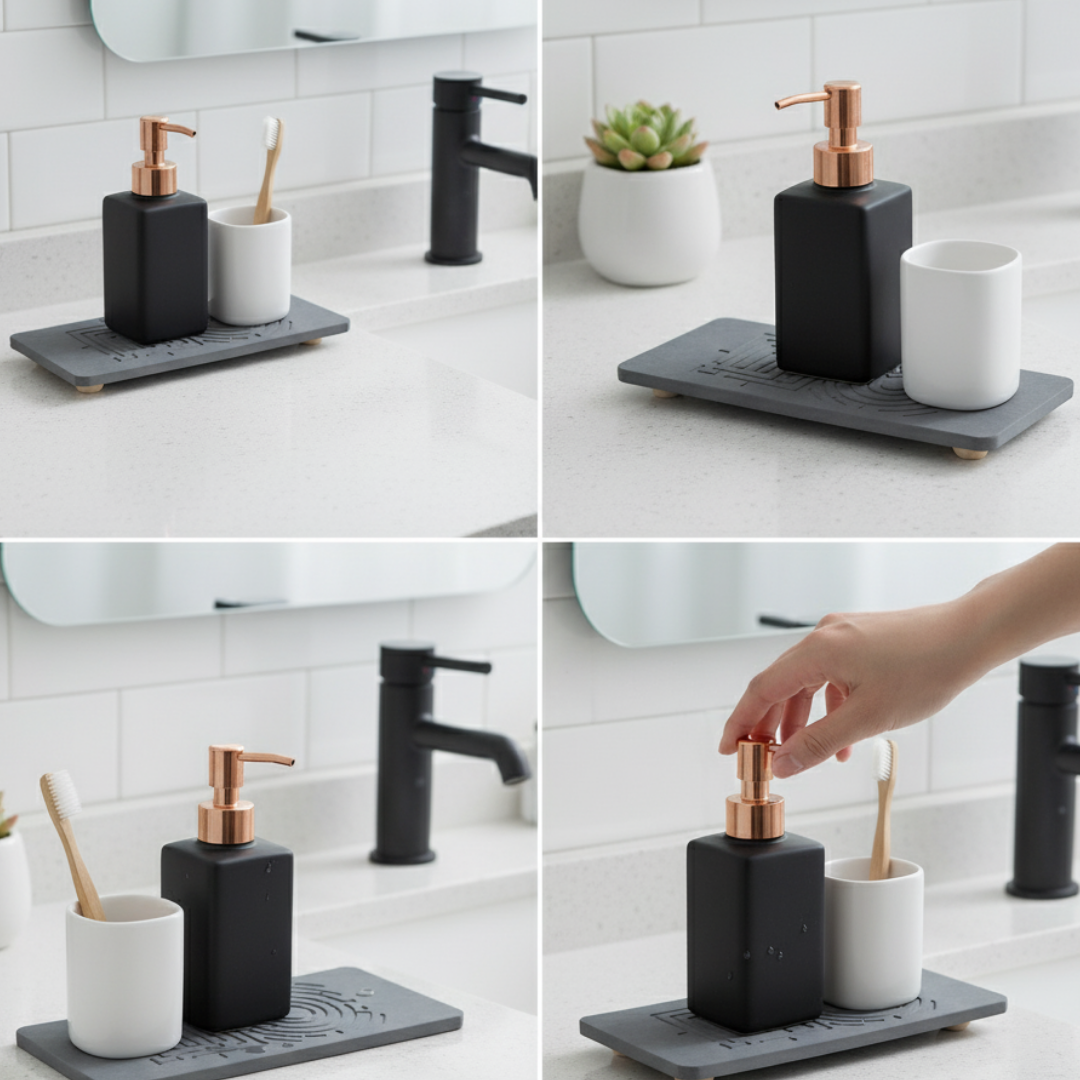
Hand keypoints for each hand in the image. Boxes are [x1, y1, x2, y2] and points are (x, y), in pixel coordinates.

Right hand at [720, 601, 984, 777]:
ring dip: (802, 719)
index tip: (727, 747)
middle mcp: (823, 636)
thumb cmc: (926, 668)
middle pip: (779, 685)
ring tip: (806, 753)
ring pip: (805, 682)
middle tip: (761, 757)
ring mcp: (842, 635)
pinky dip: (827, 705)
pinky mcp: (859, 639)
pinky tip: (842, 733)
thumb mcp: (867, 718)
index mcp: (817, 650)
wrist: (968, 637)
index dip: (741, 722)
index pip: (761, 689)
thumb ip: (817, 742)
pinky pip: (829, 675)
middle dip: (769, 725)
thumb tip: (783, 763)